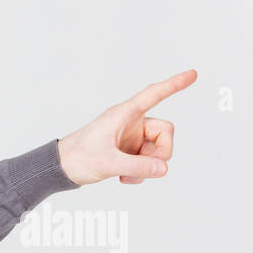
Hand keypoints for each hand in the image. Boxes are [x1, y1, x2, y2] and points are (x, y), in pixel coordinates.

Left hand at [57, 69, 196, 185]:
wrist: (59, 169)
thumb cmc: (78, 158)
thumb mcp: (108, 163)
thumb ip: (137, 167)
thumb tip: (164, 169)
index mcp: (124, 114)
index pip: (153, 95)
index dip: (174, 85)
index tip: (193, 74)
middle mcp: (131, 123)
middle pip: (165, 132)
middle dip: (161, 152)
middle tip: (149, 169)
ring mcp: (131, 138)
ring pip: (158, 150)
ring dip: (148, 166)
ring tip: (126, 176)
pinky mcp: (129, 151)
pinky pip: (148, 161)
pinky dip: (140, 172)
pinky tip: (123, 178)